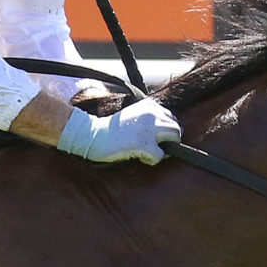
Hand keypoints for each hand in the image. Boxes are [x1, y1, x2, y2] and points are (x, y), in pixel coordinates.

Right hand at [57, 96, 178, 165]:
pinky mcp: (144, 144)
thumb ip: (147, 118)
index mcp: (149, 106)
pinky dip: (152, 160)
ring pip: (174, 139)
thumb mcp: (131, 115)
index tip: (155, 138)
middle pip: (176, 128)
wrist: (90, 134)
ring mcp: (149, 129)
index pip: (171, 118)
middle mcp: (152, 114)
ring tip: (150, 153)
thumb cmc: (109, 129)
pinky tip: (140, 158)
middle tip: (156, 148)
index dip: (165, 131)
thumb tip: (164, 132)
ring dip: (165, 149)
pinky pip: (160, 156)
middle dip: (170, 140)